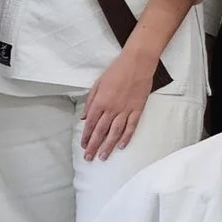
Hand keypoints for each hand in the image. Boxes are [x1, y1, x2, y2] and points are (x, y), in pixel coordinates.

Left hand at [80, 47, 158, 161]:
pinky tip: (121, 146)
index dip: (86, 136)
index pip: (90, 124)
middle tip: (89, 158)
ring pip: (115, 133)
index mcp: (100, 102)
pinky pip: (131, 127)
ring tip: (103, 157)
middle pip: (101, 132)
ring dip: (108, 146)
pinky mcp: (137, 110)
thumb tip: (84, 117)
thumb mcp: (97, 83)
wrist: (137, 63)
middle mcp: (111, 109)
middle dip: (94, 146)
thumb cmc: (116, 70)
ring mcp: (125, 110)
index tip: (83, 146)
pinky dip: (126, 137)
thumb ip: (90, 101)